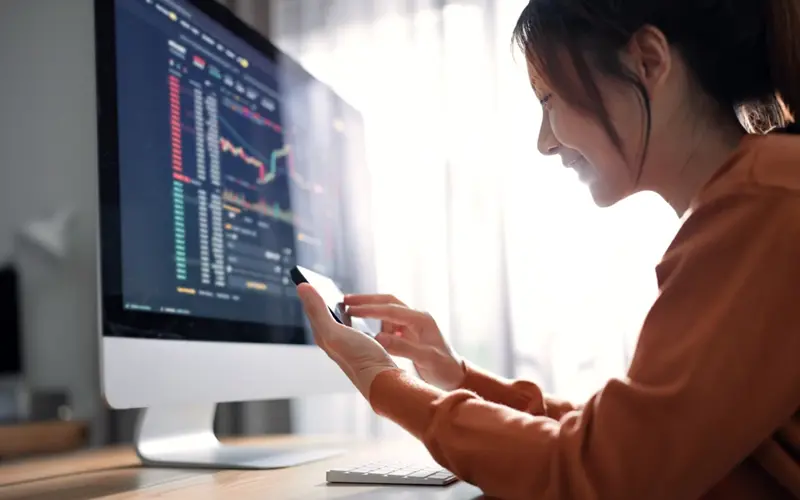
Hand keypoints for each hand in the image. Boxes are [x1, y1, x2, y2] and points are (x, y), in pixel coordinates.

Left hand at [296, 284, 396, 398]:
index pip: (311, 309)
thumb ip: (317, 310)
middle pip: (324, 315)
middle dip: (323, 299)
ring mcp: (347, 345)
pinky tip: (359, 317)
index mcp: (323, 336)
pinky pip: (352, 327)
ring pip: (338, 321)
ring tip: (341, 297)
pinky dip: (352, 317)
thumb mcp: (334, 331)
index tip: (308, 277)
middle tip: (324, 283)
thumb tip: (301, 286)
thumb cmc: (359, 357)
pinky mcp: (361, 347)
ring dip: (338, 308)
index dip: (310, 293)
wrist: (382, 380)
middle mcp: (332, 341)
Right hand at [344, 294, 464, 390]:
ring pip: (387, 311)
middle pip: (388, 302)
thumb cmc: (444, 368)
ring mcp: (412, 324)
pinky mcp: (408, 332)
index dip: (370, 309)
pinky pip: (389, 323)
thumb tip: (378, 337)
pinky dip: (376, 323)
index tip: (351, 309)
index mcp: (421, 320)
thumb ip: (403, 348)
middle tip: (345, 301)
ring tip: (350, 315)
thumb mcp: (426, 359)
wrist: (455, 376)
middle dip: (367, 300)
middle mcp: (416, 317)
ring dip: (370, 312)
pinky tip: (366, 331)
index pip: (391, 310)